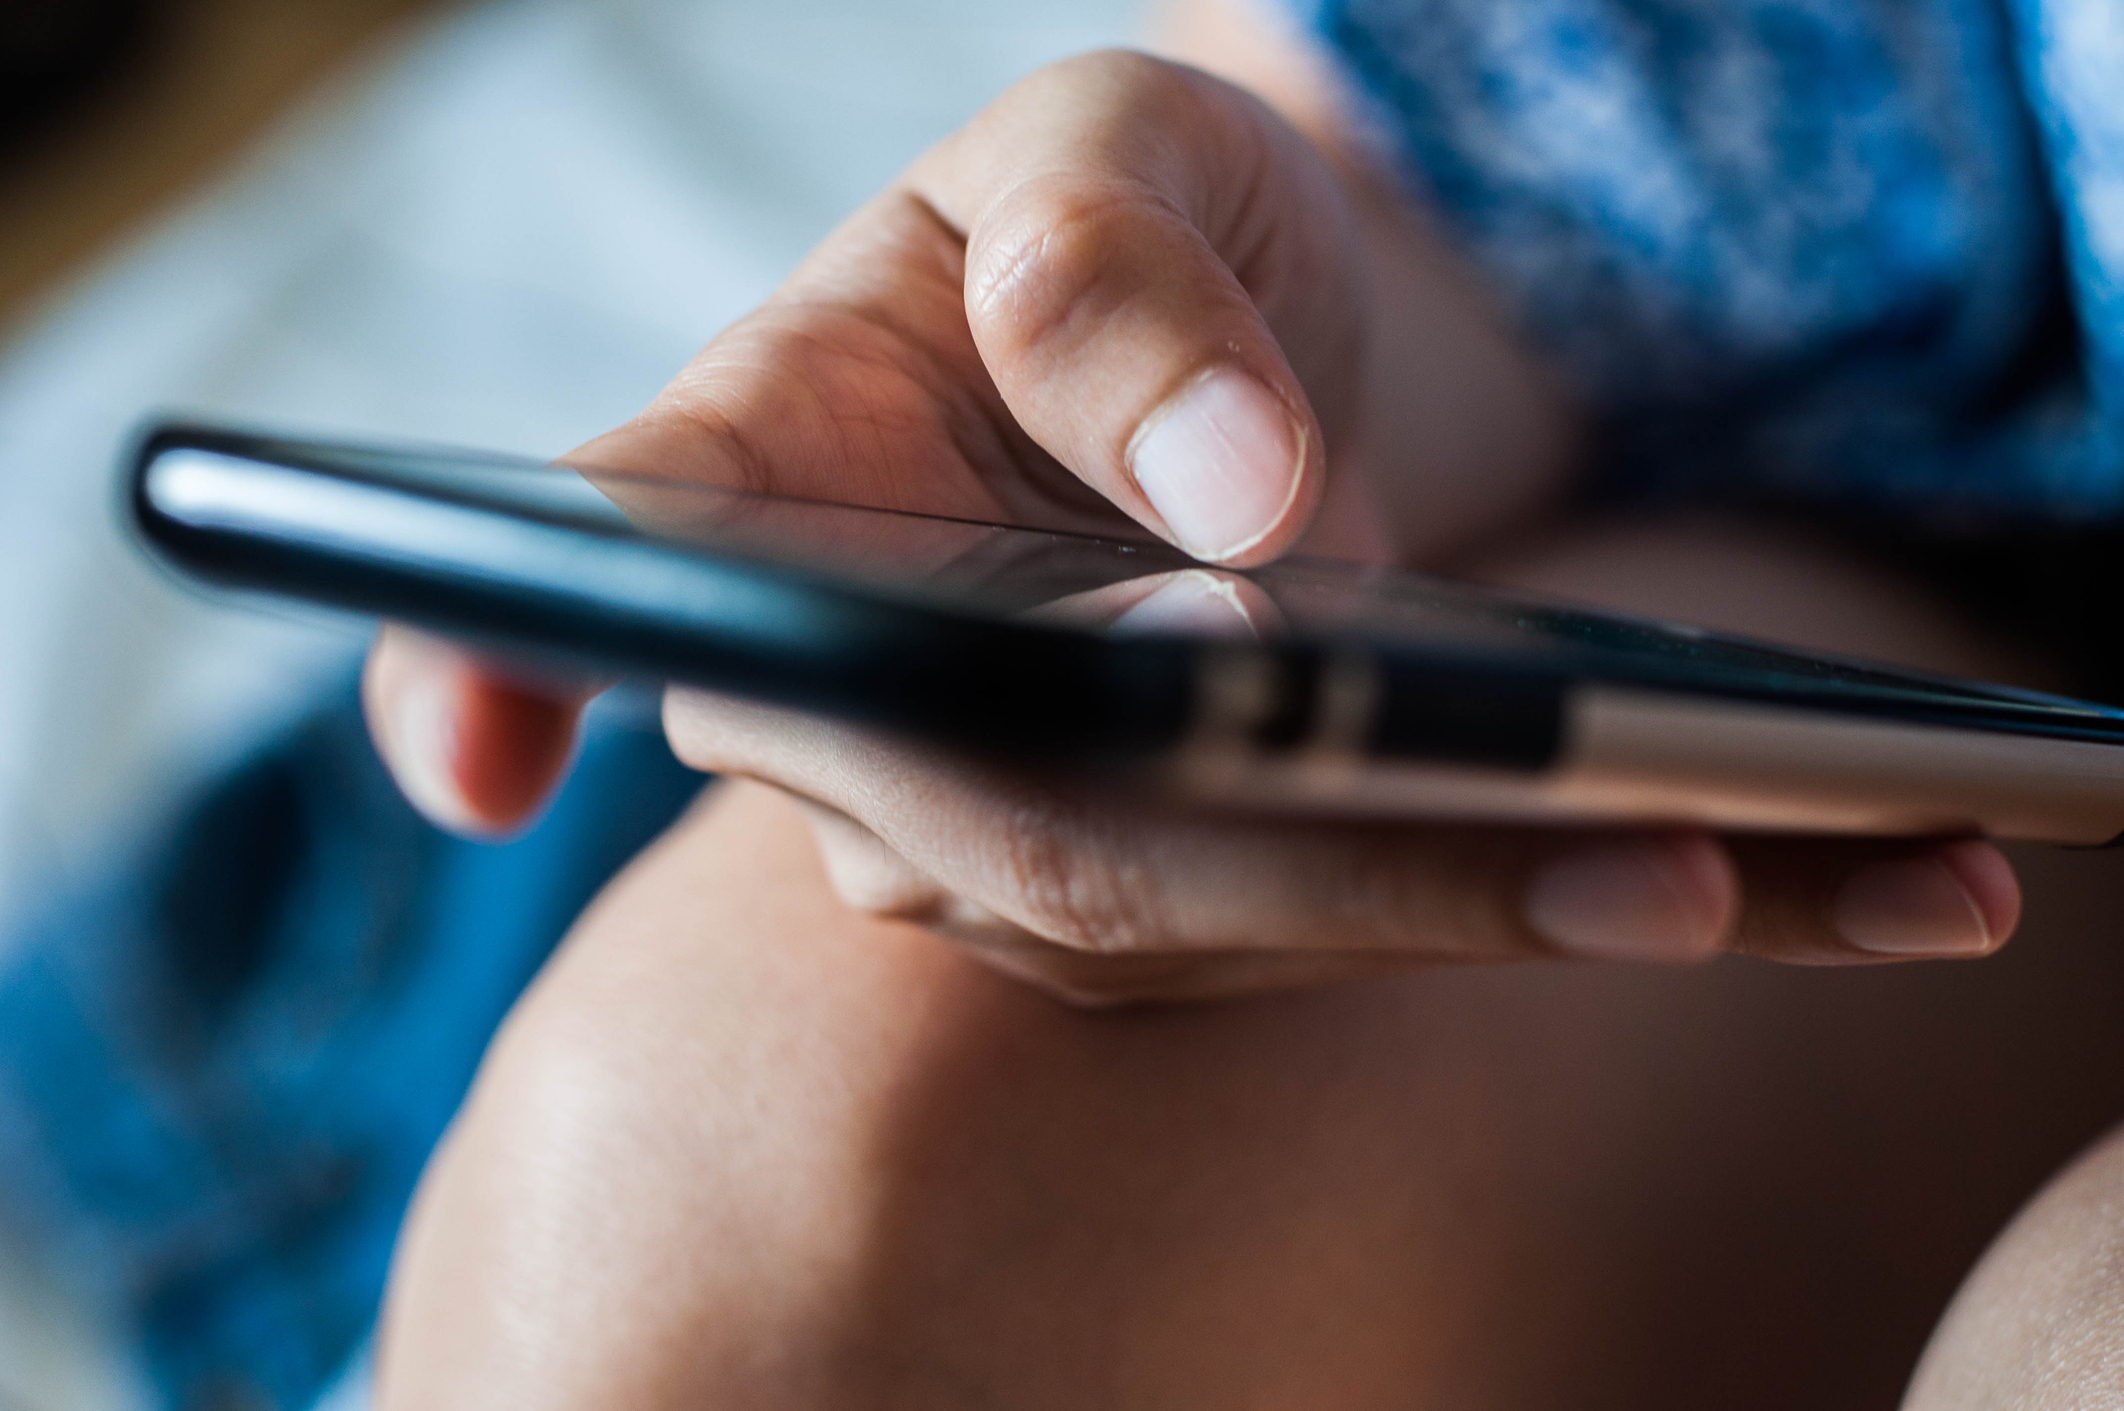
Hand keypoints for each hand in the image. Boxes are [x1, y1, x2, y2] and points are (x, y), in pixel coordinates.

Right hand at [362, 51, 2020, 1001]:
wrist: (1236, 335)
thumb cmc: (1136, 222)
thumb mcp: (1114, 157)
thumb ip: (1121, 287)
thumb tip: (1226, 505)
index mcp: (768, 484)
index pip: (603, 577)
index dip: (491, 672)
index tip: (466, 751)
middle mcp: (859, 704)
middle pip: (1032, 831)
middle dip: (1321, 858)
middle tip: (1641, 852)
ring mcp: (1007, 823)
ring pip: (1217, 926)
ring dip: (1508, 908)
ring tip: (1806, 869)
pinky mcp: (1173, 884)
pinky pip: (1341, 927)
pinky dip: (1570, 904)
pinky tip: (1828, 889)